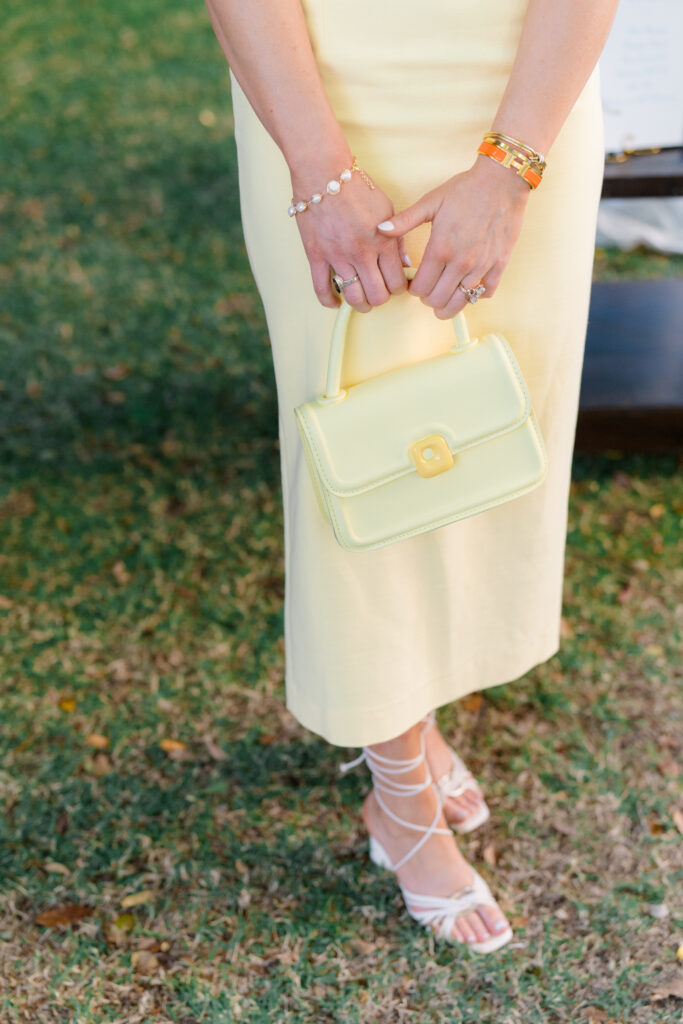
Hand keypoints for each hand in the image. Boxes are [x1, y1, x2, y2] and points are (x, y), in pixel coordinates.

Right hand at [290, 157, 409, 312]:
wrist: (323, 172)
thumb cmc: (356, 187)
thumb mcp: (387, 208)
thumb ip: (398, 238)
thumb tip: (404, 263)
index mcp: (383, 241)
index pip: (397, 282)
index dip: (398, 289)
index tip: (394, 285)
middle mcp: (362, 253)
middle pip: (378, 295)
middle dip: (381, 298)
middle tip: (378, 292)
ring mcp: (338, 256)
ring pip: (354, 297)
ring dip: (360, 304)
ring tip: (361, 300)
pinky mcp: (317, 256)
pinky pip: (322, 289)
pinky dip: (330, 301)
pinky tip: (336, 302)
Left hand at [376, 154, 530, 317]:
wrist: (502, 181)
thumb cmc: (466, 189)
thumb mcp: (431, 202)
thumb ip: (405, 220)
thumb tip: (380, 230)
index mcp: (440, 249)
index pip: (420, 288)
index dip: (414, 290)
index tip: (415, 284)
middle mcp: (460, 262)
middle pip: (438, 300)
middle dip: (428, 299)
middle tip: (428, 291)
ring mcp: (481, 266)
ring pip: (460, 302)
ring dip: (449, 304)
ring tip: (444, 299)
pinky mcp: (499, 265)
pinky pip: (485, 293)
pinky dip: (475, 295)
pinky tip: (468, 287)